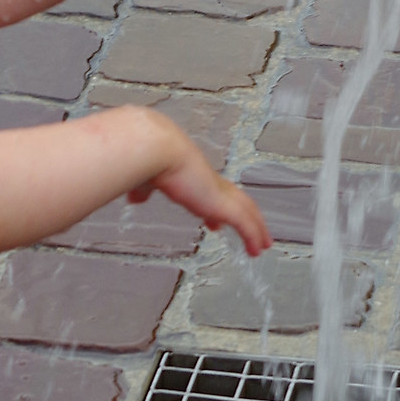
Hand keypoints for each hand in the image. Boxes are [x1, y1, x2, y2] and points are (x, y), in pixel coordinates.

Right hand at [129, 120, 272, 256]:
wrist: (157, 150)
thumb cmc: (149, 160)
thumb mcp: (144, 179)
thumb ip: (143, 188)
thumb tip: (136, 197)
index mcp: (193, 175)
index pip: (211, 191)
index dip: (216, 207)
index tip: (216, 221)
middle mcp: (209, 182)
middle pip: (237, 200)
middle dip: (246, 215)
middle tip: (253, 231)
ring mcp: (219, 193)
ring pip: (248, 212)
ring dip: (257, 228)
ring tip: (263, 244)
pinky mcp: (224, 205)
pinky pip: (245, 225)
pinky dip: (253, 237)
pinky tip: (257, 250)